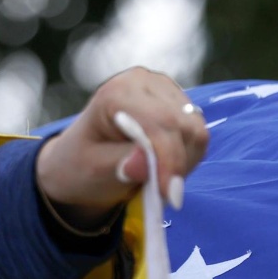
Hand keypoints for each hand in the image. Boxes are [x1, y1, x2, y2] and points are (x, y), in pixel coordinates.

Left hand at [36, 67, 208, 228]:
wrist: (80, 160)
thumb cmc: (82, 164)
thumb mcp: (95, 170)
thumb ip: (122, 163)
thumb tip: (145, 161)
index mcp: (118, 91)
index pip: (160, 123)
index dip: (170, 160)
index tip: (171, 196)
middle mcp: (144, 82)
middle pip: (184, 126)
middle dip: (177, 165)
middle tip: (161, 194)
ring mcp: (163, 90)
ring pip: (196, 131)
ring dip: (183, 162)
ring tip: (156, 179)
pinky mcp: (177, 103)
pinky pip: (196, 135)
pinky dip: (185, 157)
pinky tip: (162, 167)